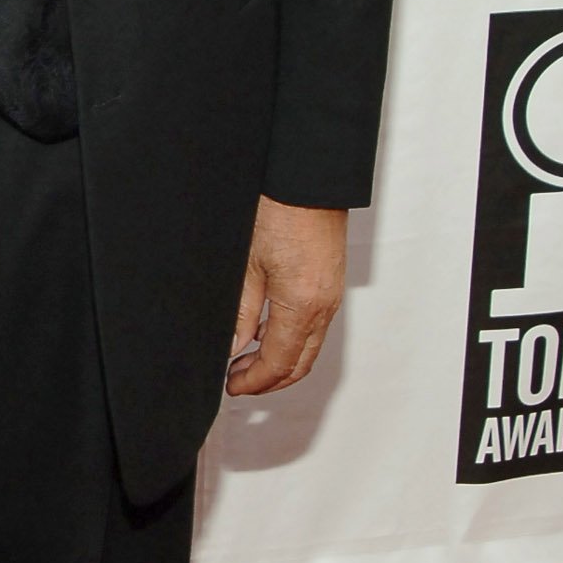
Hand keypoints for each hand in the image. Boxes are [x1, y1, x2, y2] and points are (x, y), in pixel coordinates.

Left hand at [226, 198, 347, 395]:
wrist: (307, 176)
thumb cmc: (277, 209)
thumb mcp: (246, 265)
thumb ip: (241, 313)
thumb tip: (232, 349)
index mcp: (302, 305)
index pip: (279, 363)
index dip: (254, 382)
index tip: (231, 386)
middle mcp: (324, 305)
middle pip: (300, 363)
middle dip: (269, 380)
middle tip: (237, 381)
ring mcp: (332, 295)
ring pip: (309, 347)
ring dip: (280, 361)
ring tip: (246, 361)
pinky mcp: (331, 282)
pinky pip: (315, 326)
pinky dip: (291, 340)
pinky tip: (266, 334)